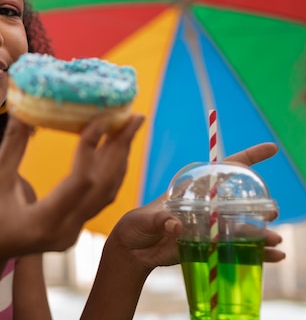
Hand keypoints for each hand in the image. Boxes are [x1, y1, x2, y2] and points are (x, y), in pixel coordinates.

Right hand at [0, 114, 144, 267]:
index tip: (100, 117)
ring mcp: (72, 232)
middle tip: (133, 116)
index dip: (91, 146)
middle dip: (120, 148)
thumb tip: (23, 111)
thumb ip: (11, 147)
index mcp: (45, 222)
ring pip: (106, 193)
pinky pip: (99, 198)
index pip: (81, 180)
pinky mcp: (72, 228)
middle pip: (103, 186)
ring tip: (128, 127)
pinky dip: (108, 172)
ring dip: (118, 159)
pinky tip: (111, 151)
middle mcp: (66, 231)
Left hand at [105, 141, 284, 270]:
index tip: (270, 149)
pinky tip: (274, 256)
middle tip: (270, 211)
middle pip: (238, 200)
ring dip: (261, 232)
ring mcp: (209, 228)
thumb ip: (160, 219)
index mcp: (191, 190)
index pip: (222, 170)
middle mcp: (205, 207)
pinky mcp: (209, 248)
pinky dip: (257, 253)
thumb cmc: (135, 226)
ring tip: (275, 239)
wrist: (131, 251)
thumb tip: (176, 226)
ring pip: (241, 227)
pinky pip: (236, 249)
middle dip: (258, 203)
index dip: (247, 159)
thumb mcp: (144, 218)